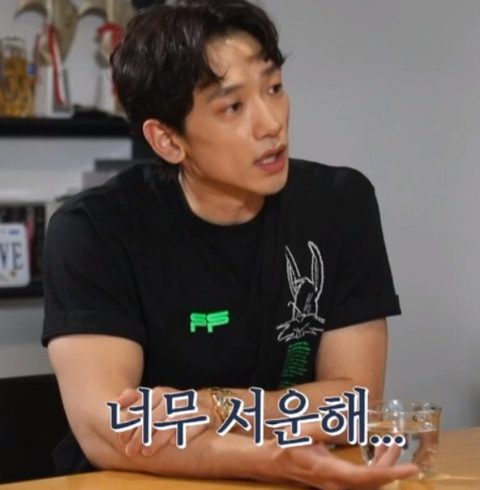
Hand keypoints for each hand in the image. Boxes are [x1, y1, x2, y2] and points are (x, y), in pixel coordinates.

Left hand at [115, 386, 219, 457]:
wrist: (206, 405)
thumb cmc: (173, 406)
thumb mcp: (154, 399)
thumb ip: (134, 398)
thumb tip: (114, 402)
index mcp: (160, 393)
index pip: (142, 406)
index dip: (130, 423)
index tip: (121, 440)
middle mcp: (175, 397)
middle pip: (155, 415)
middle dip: (141, 434)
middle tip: (130, 451)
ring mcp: (191, 406)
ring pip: (172, 420)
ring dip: (158, 437)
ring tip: (147, 452)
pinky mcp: (205, 416)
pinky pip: (194, 424)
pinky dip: (184, 433)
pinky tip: (174, 444)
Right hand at [265, 431, 418, 489]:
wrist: (273, 462)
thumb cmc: (287, 445)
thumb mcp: (306, 431)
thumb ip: (329, 428)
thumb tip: (354, 429)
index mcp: (331, 472)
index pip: (368, 477)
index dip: (391, 472)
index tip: (412, 468)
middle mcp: (337, 484)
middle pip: (373, 481)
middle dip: (391, 464)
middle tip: (398, 442)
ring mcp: (337, 486)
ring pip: (369, 482)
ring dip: (383, 464)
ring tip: (391, 444)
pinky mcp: (337, 483)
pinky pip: (362, 480)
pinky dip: (374, 467)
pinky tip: (375, 452)